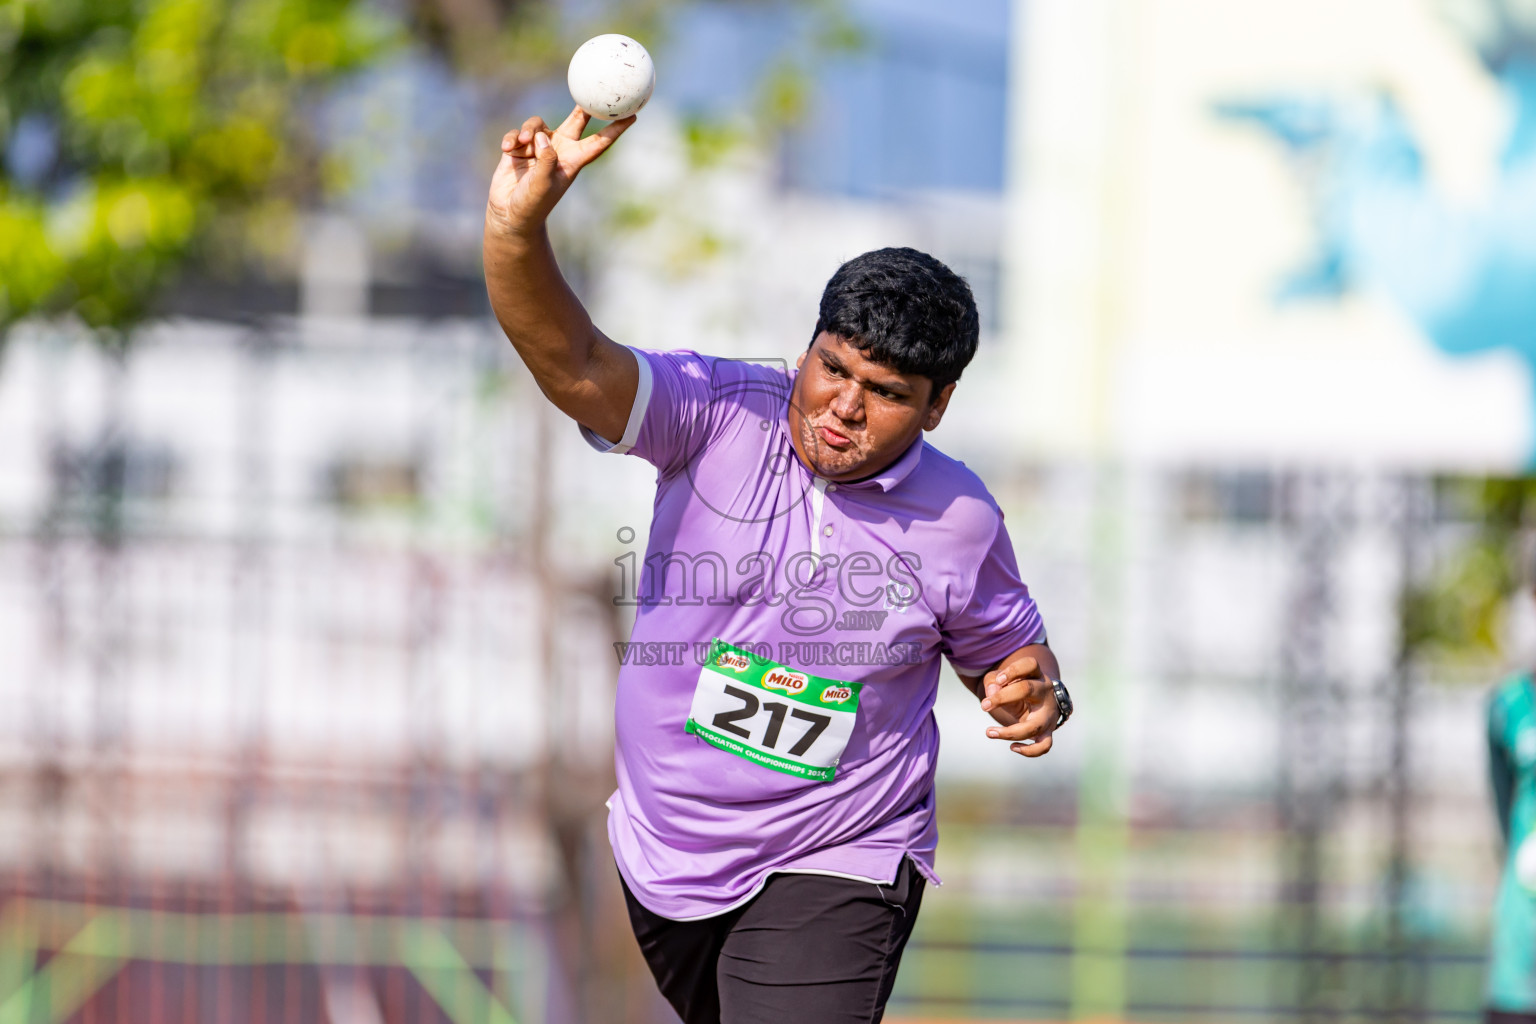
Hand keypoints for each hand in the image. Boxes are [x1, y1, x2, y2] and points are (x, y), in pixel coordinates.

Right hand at [486, 106, 634, 236]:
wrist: (510, 214)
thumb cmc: (532, 204)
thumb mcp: (542, 184)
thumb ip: (545, 159)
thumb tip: (543, 136)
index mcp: (573, 160)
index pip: (599, 142)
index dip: (616, 129)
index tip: (633, 116)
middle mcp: (559, 150)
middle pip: (576, 121)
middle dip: (583, 106)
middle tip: (590, 90)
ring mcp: (538, 148)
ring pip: (538, 124)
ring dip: (529, 129)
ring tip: (523, 142)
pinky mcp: (519, 148)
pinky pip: (517, 133)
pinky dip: (512, 138)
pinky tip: (507, 149)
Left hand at [978, 653, 1058, 757]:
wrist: (1040, 703)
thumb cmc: (1017, 688)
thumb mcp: (1003, 680)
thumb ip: (993, 681)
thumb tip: (992, 692)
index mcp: (1037, 675)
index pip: (1030, 665)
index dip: (1013, 670)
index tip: (998, 680)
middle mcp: (1045, 693)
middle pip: (1027, 689)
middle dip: (1002, 697)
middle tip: (984, 706)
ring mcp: (1049, 714)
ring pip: (1035, 725)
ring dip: (1010, 732)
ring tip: (989, 732)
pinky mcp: (1048, 732)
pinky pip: (1044, 746)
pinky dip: (1029, 751)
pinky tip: (1012, 747)